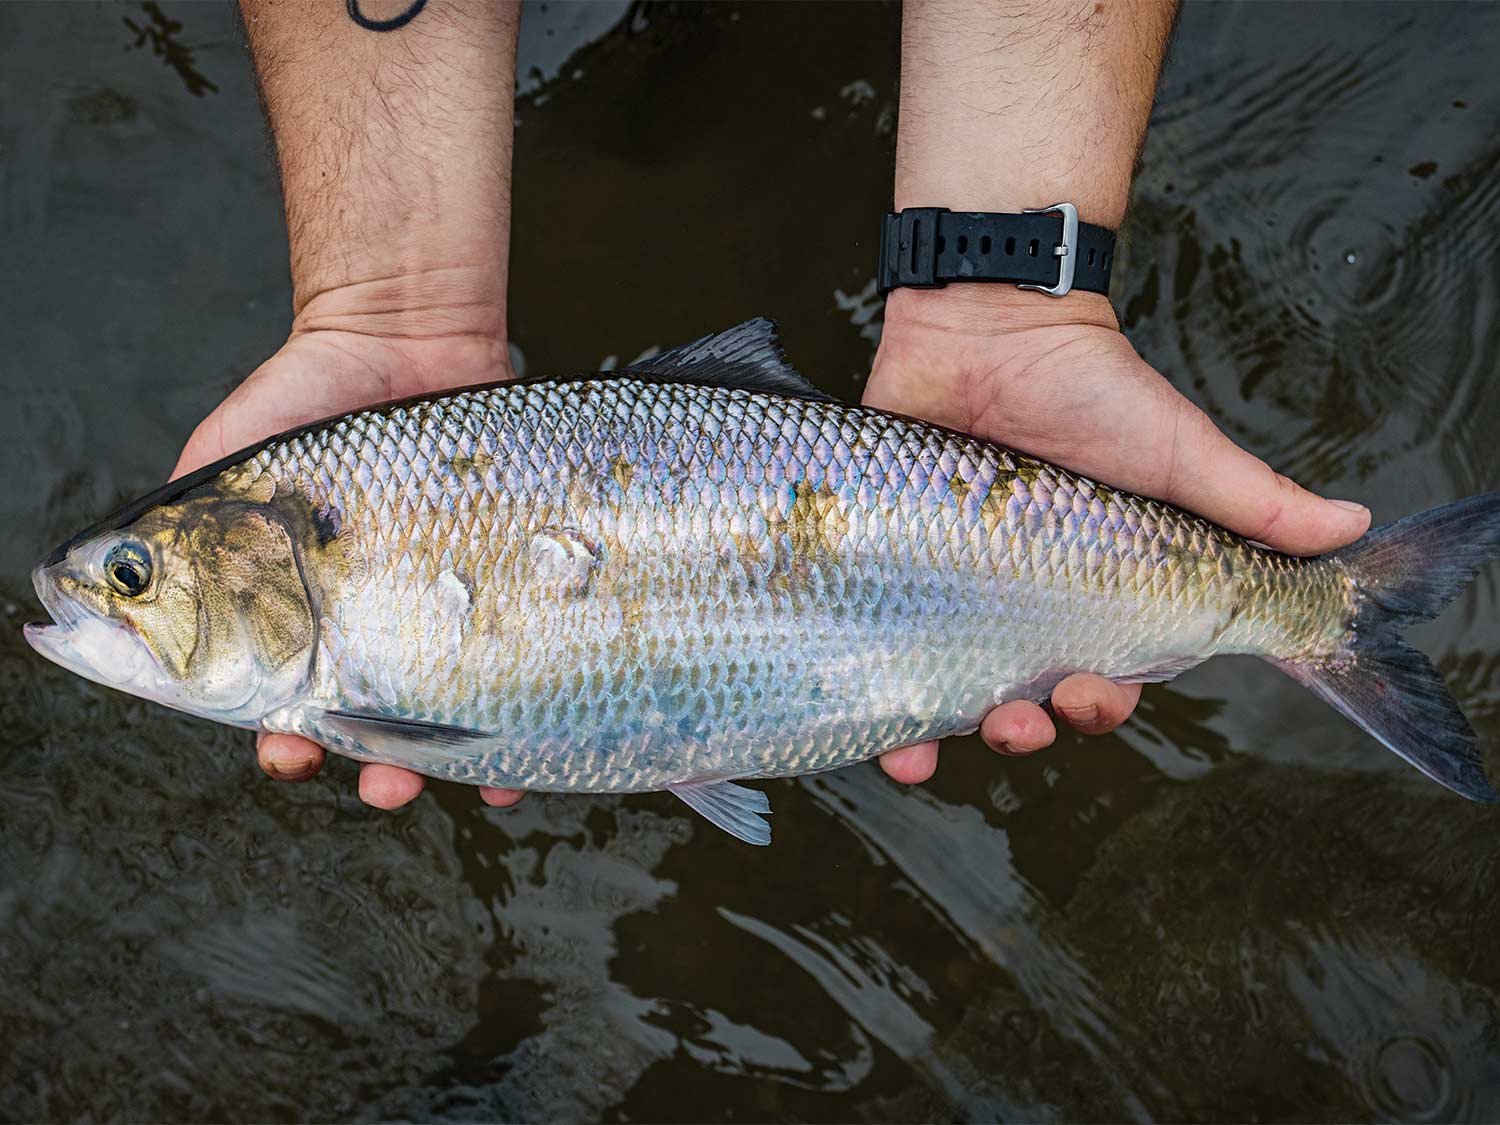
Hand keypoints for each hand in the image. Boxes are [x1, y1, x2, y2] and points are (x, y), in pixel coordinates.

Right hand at [172, 289, 524, 810]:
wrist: (403, 341)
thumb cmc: (303, 401)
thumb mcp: (224, 460)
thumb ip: (181, 526)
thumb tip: (102, 580)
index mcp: (296, 616)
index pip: (286, 703)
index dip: (285, 740)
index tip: (289, 752)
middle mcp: (371, 625)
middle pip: (375, 726)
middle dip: (376, 769)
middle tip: (383, 783)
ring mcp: (439, 613)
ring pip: (446, 716)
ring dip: (446, 766)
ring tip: (459, 781)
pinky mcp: (498, 591)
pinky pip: (514, 668)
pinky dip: (517, 730)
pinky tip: (517, 762)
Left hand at [866, 287, 1371, 784]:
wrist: (991, 321)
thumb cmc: (1092, 387)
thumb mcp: (1180, 448)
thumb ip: (1254, 501)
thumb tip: (1354, 532)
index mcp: (1089, 593)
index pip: (1103, 676)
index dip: (1100, 705)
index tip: (1093, 694)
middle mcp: (1017, 603)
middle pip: (1024, 701)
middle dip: (1026, 730)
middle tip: (1022, 719)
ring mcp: (947, 588)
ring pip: (946, 692)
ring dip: (945, 738)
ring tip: (939, 745)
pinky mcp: (883, 565)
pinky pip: (872, 646)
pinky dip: (872, 699)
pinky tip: (883, 741)